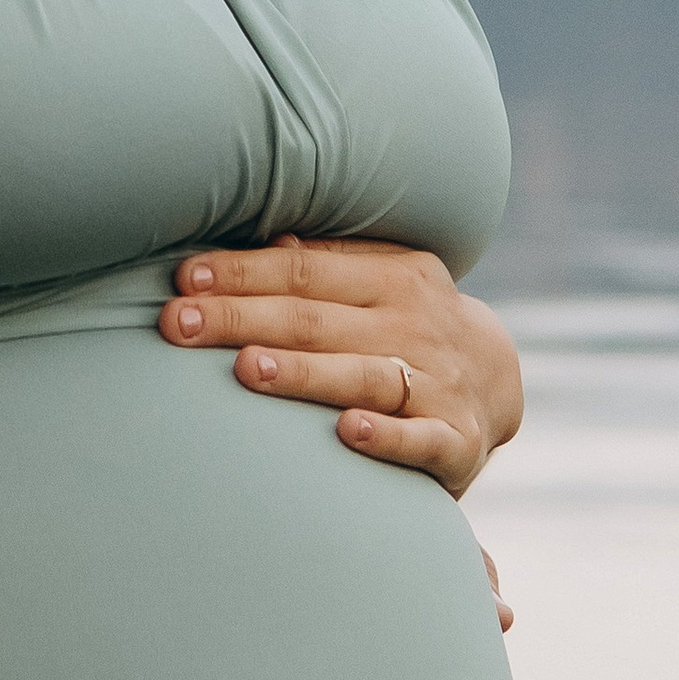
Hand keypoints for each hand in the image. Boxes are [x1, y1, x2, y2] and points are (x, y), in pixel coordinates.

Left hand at [161, 236, 520, 502]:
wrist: (498, 385)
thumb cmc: (404, 324)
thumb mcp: (379, 280)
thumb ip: (325, 262)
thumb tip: (267, 237)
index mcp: (392, 276)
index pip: (305, 269)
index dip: (243, 273)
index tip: (185, 280)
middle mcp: (415, 324)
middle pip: (316, 320)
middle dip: (243, 319)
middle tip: (180, 325)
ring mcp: (438, 384)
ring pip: (362, 375)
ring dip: (303, 373)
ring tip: (246, 369)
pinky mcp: (456, 442)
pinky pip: (422, 439)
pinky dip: (388, 437)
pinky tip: (348, 432)